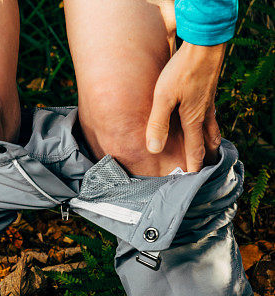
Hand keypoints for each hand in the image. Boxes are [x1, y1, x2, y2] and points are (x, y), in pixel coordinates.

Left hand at [146, 42, 225, 171]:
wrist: (204, 43)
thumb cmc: (182, 70)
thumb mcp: (163, 97)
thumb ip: (158, 124)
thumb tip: (154, 149)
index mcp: (194, 121)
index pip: (195, 151)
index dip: (193, 167)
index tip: (192, 180)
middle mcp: (205, 115)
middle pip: (209, 142)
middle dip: (207, 157)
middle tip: (204, 170)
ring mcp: (209, 102)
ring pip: (213, 128)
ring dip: (211, 141)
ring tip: (209, 150)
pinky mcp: (209, 91)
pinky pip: (211, 114)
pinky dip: (210, 124)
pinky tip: (202, 120)